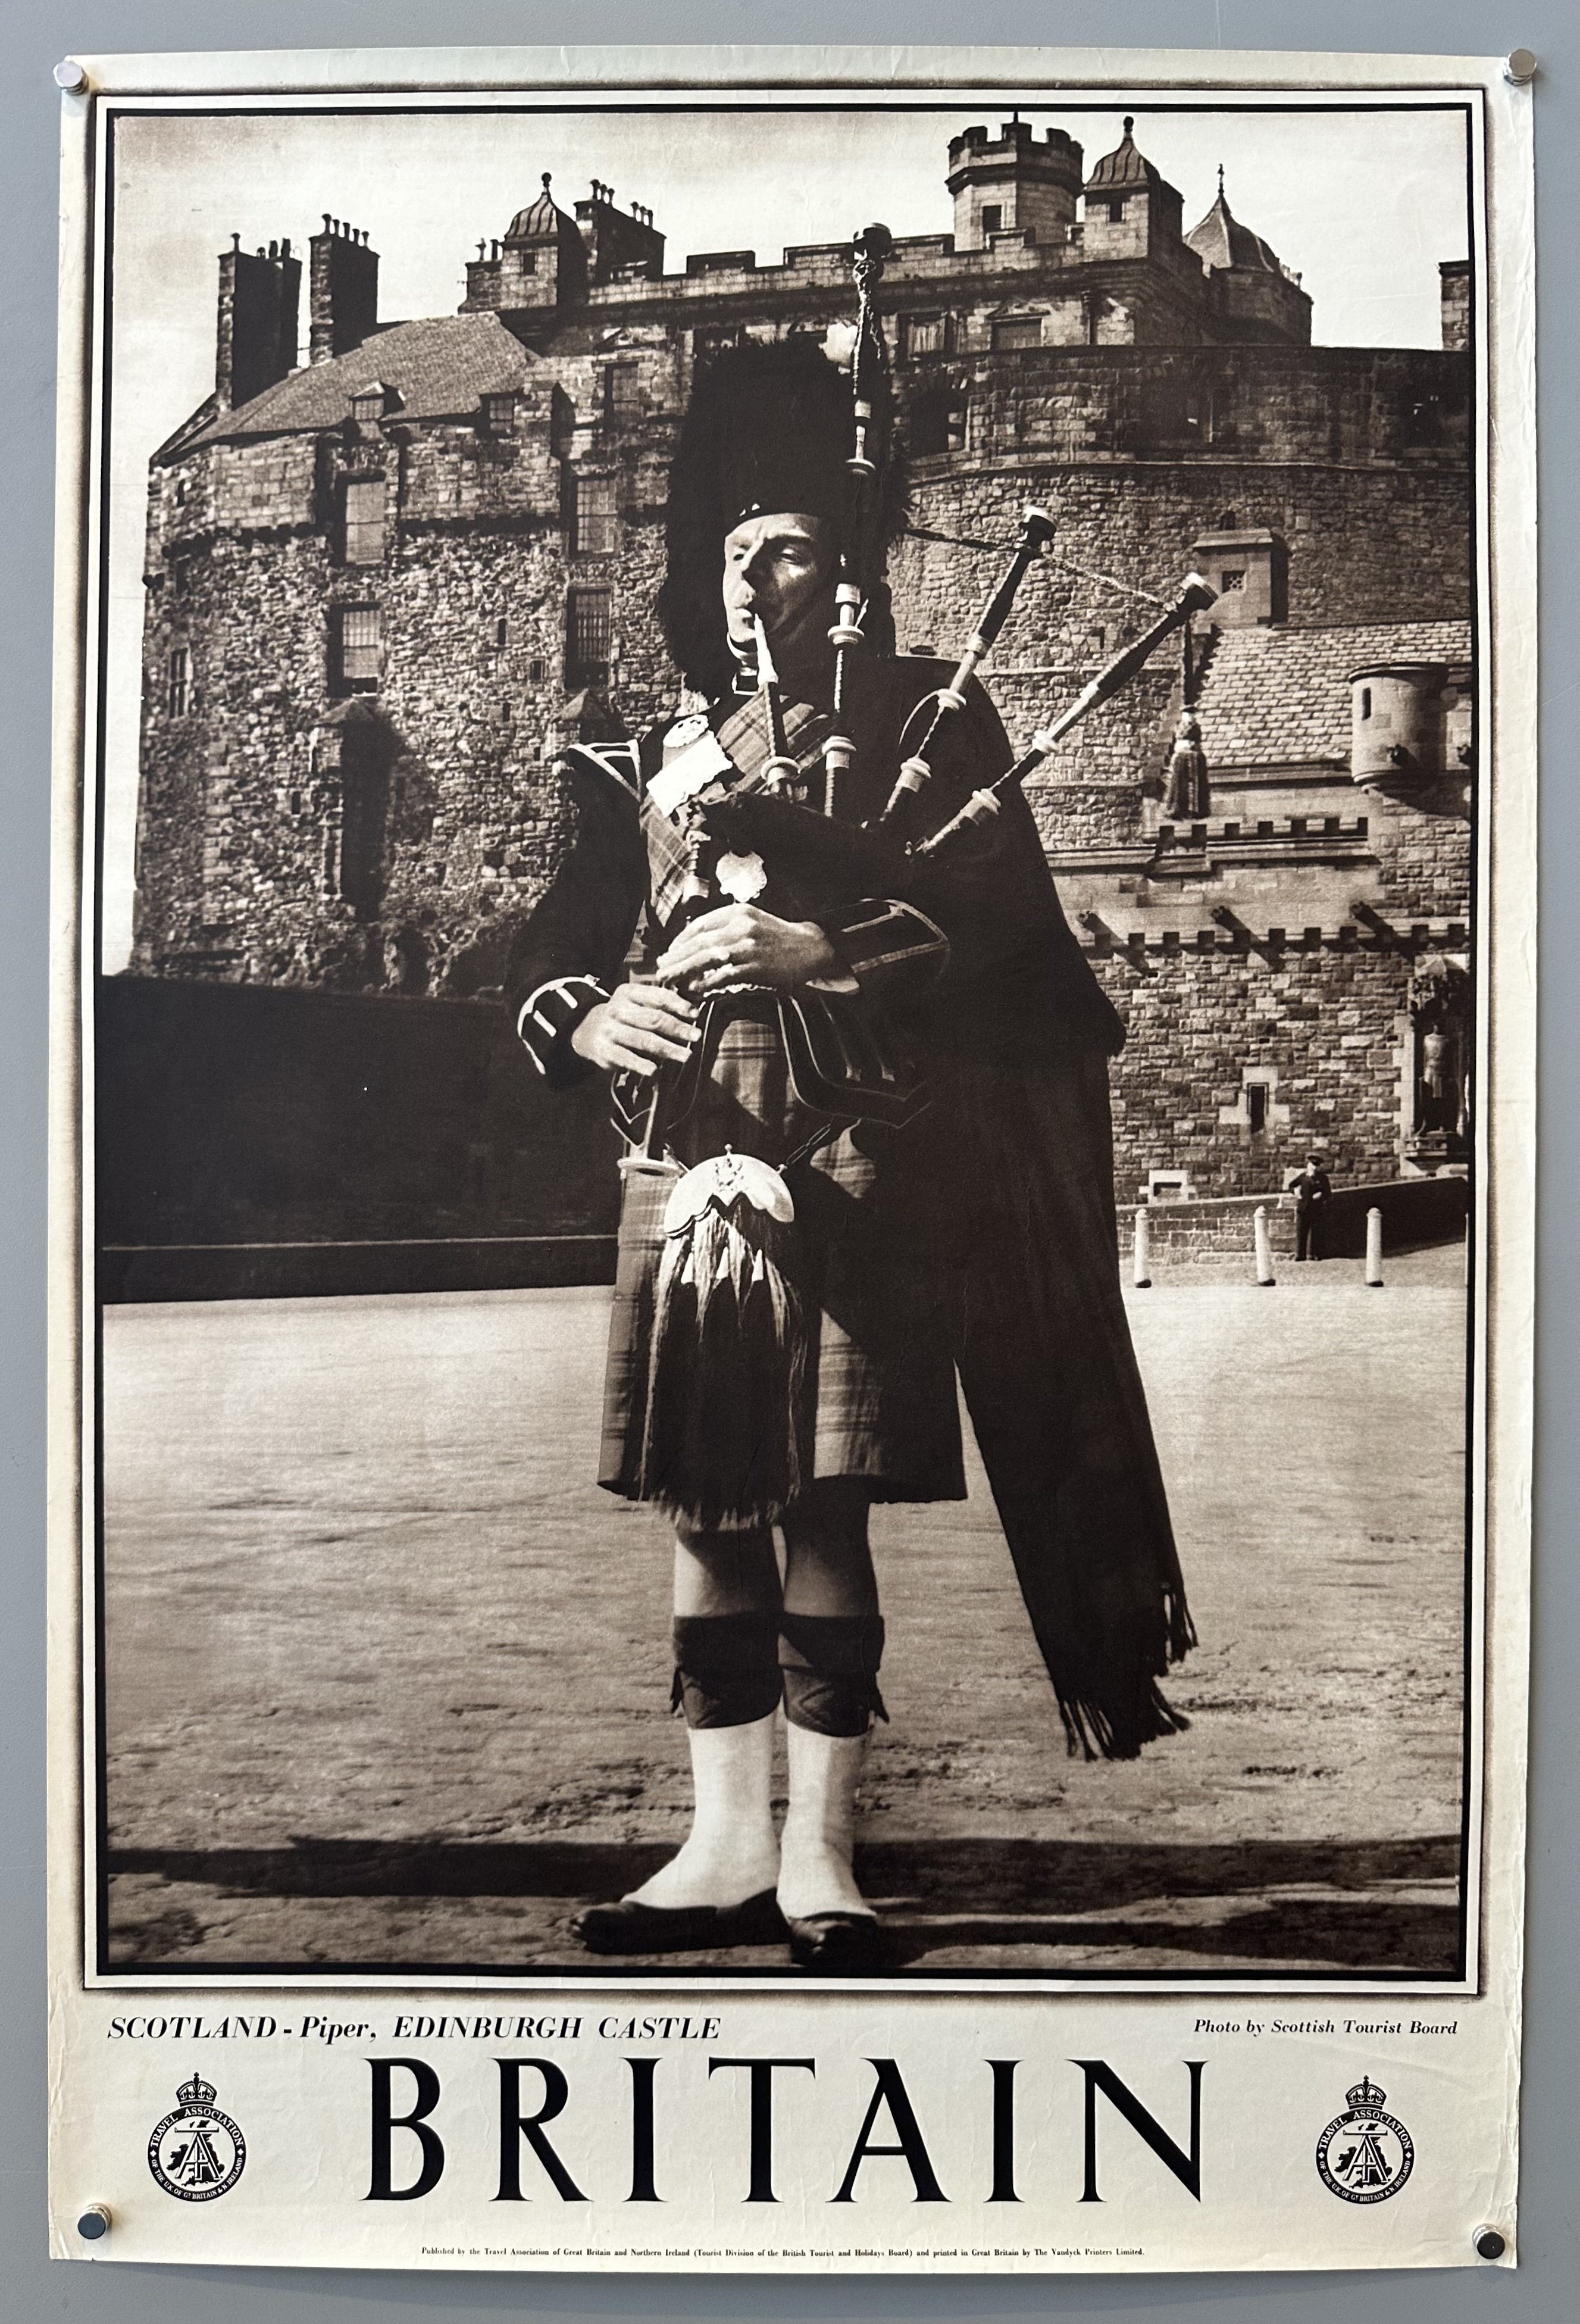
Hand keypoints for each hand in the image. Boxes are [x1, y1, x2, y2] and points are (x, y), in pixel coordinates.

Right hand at [570, 981, 699, 1077]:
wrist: (585, 1030)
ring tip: (685, 1056)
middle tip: (696, 1036)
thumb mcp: (634, 1003)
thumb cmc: (623, 1017)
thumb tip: (693, 1013)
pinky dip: (640, 1065)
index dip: (677, 1004)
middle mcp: (617, 1009)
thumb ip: (658, 1005)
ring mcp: (609, 1030)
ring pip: (643, 1040)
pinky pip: (625, 1058)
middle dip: (677, 1028)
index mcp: (628, 993)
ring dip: (667, 1048)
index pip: (656, 996)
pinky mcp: (604, 1050)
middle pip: (652, 1019)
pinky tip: (654, 1071)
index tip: (695, 1013)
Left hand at [655, 905, 838, 995]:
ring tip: (669, 980)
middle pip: (698, 942)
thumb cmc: (779, 938)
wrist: (812, 948)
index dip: (680, 940)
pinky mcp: (756, 966)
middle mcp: (741, 926)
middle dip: (675, 957)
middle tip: (660, 969)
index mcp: (738, 913)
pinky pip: (724, 976)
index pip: (699, 925)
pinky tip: (695, 990)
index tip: (668, 953)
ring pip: (707, 958)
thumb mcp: (752, 922)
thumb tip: (697, 944)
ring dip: (684, 970)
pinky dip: (707, 983)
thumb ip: (727, 928)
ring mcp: (749, 946)